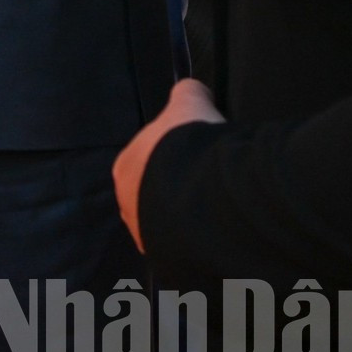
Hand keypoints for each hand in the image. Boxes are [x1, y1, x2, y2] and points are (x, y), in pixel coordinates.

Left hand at [114, 78, 223, 250]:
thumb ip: (187, 94)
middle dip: (181, 189)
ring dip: (193, 219)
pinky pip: (191, 251)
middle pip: (156, 195)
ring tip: (223, 211)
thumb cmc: (188, 146)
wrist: (207, 197)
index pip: (146, 161)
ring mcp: (150, 239)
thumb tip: (191, 87)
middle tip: (211, 183)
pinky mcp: (175, 264)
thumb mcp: (190, 105)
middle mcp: (128, 206)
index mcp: (125, 168)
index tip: (197, 156)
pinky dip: (206, 243)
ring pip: (172, 226)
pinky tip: (226, 234)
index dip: (173, 156)